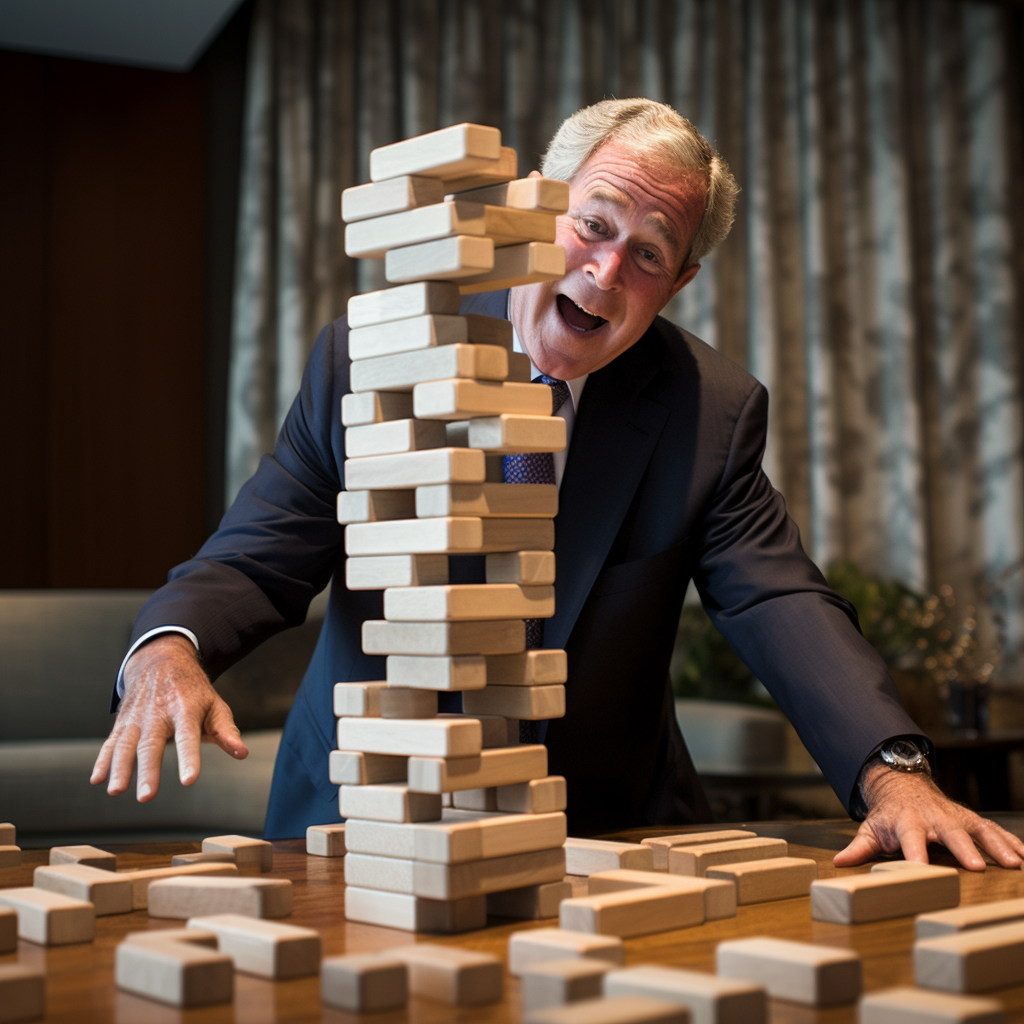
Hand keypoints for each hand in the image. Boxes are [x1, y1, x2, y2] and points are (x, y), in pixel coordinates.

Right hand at [90, 634, 247, 800]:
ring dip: (119, 768)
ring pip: (125, 744)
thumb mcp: (214, 704)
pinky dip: (102, 760)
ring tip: (116, 791)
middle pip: (151, 744)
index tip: (189, 779)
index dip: (188, 758)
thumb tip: (241, 753)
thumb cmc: (193, 690)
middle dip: (148, 770)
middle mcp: (158, 712)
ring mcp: (137, 717)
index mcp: (185, 708)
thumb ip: (226, 731)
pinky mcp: (122, 722)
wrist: (160, 661)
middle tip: (147, 797)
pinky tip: (96, 779)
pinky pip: (110, 742)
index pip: (188, 736)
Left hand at [834, 763, 1023, 870]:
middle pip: (950, 834)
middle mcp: (934, 819)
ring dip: (997, 846)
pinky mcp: (971, 819)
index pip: (910, 841)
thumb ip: (859, 849)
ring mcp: (956, 817)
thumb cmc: (888, 815)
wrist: (902, 786)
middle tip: (976, 867)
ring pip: (978, 830)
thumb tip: (838, 864)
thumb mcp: (871, 829)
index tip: (923, 872)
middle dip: (963, 849)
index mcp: (907, 823)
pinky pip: (994, 830)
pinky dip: (1011, 842)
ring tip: (1015, 865)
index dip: (916, 856)